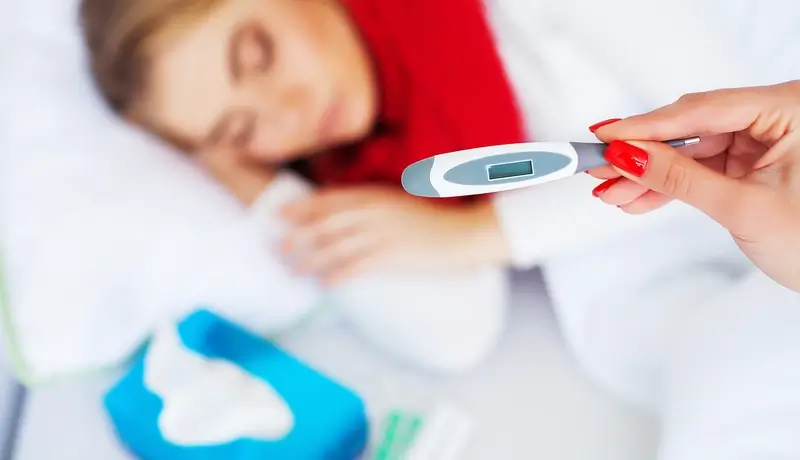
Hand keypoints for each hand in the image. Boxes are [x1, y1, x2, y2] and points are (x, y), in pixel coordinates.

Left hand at [280, 185, 508, 283]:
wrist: (463, 231)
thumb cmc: (434, 216)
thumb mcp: (398, 202)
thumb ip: (372, 204)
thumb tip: (345, 215)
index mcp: (373, 194)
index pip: (328, 200)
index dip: (300, 208)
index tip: (280, 216)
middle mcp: (371, 212)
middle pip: (324, 223)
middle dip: (298, 236)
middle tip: (279, 248)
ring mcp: (380, 234)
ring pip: (333, 247)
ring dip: (310, 260)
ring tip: (294, 270)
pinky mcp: (390, 257)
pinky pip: (354, 267)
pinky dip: (335, 276)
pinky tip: (323, 285)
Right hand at [587, 81, 799, 290]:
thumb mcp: (742, 208)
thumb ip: (681, 179)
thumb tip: (630, 157)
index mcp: (792, 109)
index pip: (704, 110)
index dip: (647, 125)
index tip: (606, 135)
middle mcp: (777, 117)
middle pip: (691, 128)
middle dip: (642, 154)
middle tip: (599, 164)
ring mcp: (763, 141)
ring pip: (690, 151)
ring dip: (650, 175)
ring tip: (612, 191)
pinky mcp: (751, 163)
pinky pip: (700, 168)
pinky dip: (671, 185)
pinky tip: (637, 197)